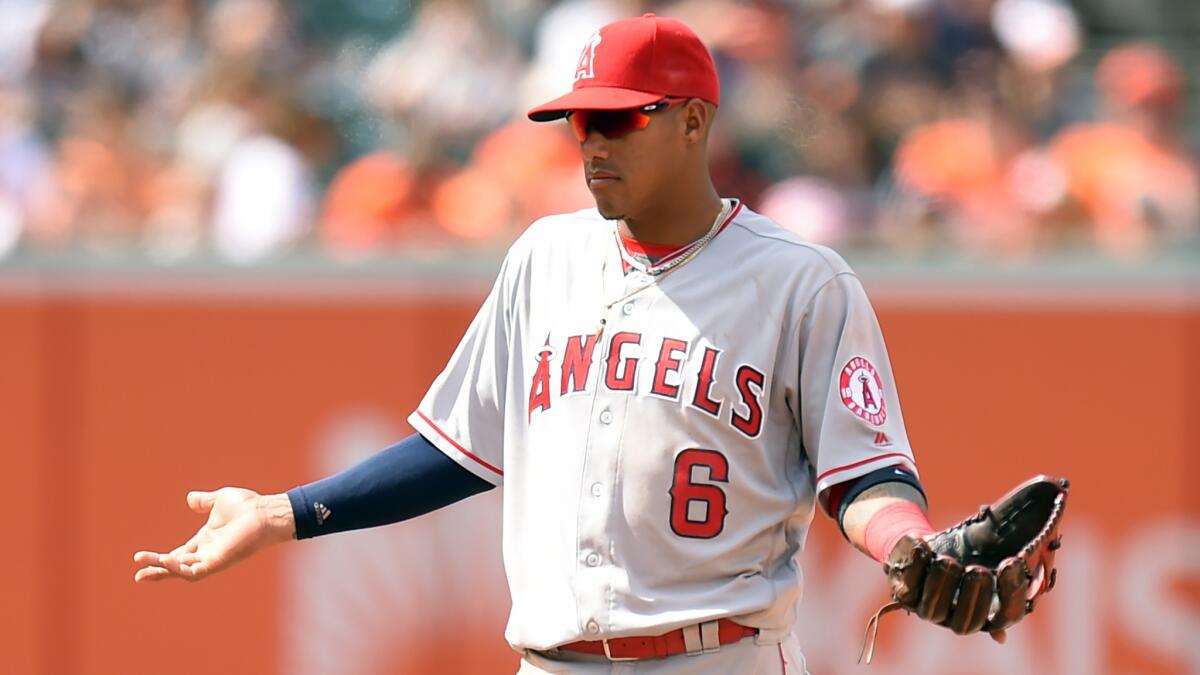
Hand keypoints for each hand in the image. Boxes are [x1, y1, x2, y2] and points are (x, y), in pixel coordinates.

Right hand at [133, 488, 295, 582]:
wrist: (265, 512)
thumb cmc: (247, 506)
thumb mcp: (219, 500)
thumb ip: (204, 501)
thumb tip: (190, 498)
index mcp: (205, 540)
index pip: (179, 554)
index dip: (161, 558)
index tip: (139, 559)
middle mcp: (207, 552)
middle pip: (177, 566)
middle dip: (157, 569)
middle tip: (138, 574)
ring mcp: (213, 559)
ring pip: (183, 572)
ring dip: (164, 571)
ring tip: (144, 570)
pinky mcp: (219, 561)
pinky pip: (196, 571)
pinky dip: (180, 570)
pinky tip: (166, 563)